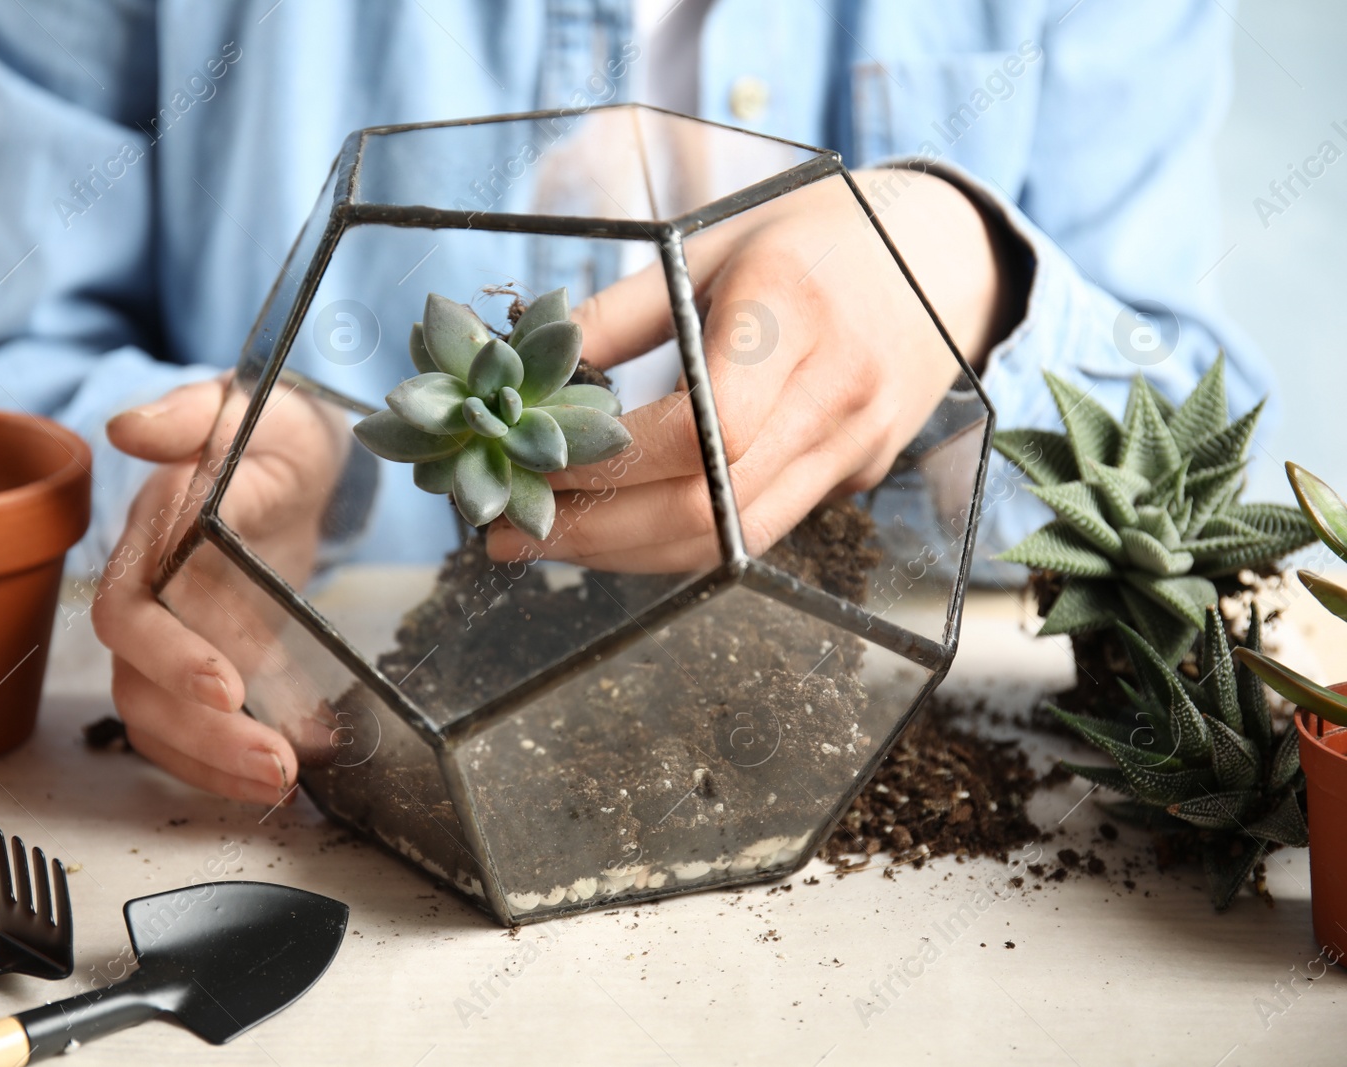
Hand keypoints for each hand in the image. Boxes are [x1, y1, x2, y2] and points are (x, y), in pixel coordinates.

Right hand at [93, 375, 347, 802]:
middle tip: (276, 765)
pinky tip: (286, 781)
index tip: (229, 686)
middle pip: (141, 688)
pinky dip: (228, 764)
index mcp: (149, 538)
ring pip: (162, 721)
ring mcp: (178, 637)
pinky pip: (194, 731)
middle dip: (205, 735)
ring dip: (217, 763)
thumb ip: (191, 414)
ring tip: (286, 784)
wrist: (293, 458)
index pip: (130, 613)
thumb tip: (131, 427)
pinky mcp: (211, 663)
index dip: (168, 655)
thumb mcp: (243, 406)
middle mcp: (151, 596)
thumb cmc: (266, 427)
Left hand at [486, 168, 1017, 571]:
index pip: (699, 432)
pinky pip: (758, 533)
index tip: (531, 467)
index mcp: (793, 315)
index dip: (609, 467)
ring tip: (550, 543)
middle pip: (708, 506)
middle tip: (510, 534)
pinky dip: (681, 544)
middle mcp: (835, 394)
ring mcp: (855, 446)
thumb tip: (521, 363)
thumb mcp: (712, 246)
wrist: (944, 254)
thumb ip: (619, 313)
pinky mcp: (857, 478)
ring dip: (629, 555)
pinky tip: (622, 533)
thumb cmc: (814, 236)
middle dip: (597, 534)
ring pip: (731, 540)